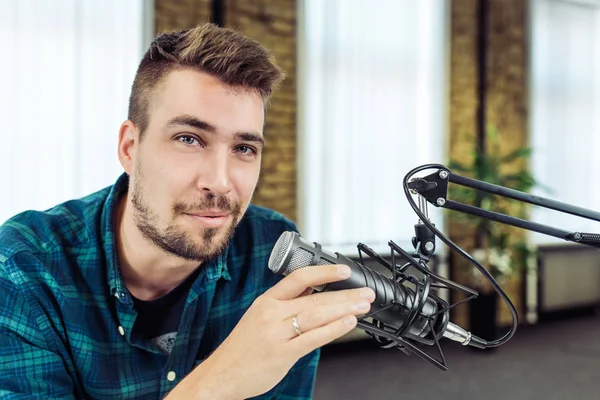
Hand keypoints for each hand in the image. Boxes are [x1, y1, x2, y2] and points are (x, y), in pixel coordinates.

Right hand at [167, 264, 374, 399]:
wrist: (221, 373)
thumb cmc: (243, 347)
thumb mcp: (259, 316)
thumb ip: (285, 305)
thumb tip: (315, 293)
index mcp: (267, 300)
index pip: (299, 278)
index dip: (324, 271)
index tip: (345, 270)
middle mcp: (271, 313)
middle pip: (315, 297)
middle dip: (345, 294)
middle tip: (365, 293)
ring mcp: (276, 333)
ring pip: (316, 315)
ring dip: (344, 309)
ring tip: (363, 306)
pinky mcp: (282, 353)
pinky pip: (312, 338)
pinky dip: (333, 329)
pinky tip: (348, 323)